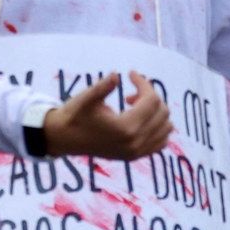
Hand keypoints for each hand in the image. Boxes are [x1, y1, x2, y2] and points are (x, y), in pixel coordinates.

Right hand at [42, 72, 171, 158]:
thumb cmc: (74, 115)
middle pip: (162, 112)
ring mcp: (137, 152)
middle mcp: (135, 143)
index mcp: (125, 128)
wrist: (63, 138)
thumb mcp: (86, 98)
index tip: (131, 73)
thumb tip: (116, 75)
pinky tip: (140, 118)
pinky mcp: (135, 156)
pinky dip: (158, 127)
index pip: (151, 100)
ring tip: (134, 105)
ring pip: (166, 127)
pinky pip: (161, 141)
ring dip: (156, 111)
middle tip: (130, 92)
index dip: (143, 82)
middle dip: (150, 96)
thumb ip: (103, 87)